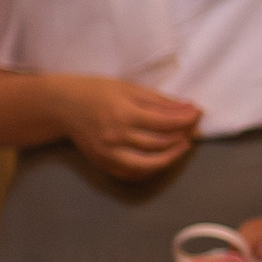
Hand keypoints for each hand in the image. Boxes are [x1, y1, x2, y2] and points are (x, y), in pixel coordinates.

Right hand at [57, 76, 203, 179]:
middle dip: (183, 135)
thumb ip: (158, 101)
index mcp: (123, 113)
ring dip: (172, 155)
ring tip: (183, 145)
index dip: (186, 119)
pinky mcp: (104, 163)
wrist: (63, 107)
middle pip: (160, 143)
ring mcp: (109, 153)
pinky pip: (134, 173)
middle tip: (194, 129)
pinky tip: (161, 158)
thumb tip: (188, 108)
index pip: (165, 121)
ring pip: (150, 163)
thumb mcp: (128, 88)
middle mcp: (116, 136)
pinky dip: (151, 169)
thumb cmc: (96, 91)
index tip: (198, 113)